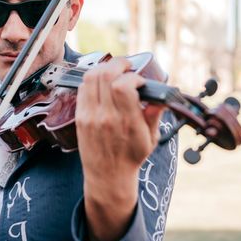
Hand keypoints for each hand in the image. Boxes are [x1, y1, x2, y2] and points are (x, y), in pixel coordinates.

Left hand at [75, 57, 163, 240]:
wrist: (108, 176)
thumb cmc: (132, 157)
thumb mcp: (151, 138)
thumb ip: (154, 114)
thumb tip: (161, 97)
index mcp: (126, 122)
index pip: (123, 85)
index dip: (133, 76)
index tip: (139, 81)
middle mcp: (105, 117)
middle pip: (105, 76)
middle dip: (118, 64)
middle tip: (127, 66)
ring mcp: (89, 116)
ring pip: (91, 78)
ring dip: (104, 68)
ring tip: (115, 71)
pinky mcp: (80, 117)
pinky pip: (82, 88)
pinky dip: (92, 79)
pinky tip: (102, 82)